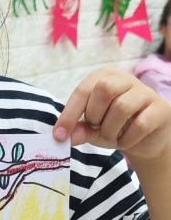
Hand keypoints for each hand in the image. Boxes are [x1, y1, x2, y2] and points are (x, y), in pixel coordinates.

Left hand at [53, 67, 170, 163]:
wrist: (146, 142)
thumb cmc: (117, 129)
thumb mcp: (94, 130)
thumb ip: (80, 130)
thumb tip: (65, 136)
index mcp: (106, 77)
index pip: (84, 89)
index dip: (70, 113)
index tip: (59, 135)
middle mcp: (126, 79)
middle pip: (103, 89)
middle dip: (95, 116)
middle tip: (97, 128)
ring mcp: (146, 92)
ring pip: (122, 107)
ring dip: (111, 130)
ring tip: (112, 136)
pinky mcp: (161, 108)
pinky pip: (141, 123)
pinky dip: (128, 138)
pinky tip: (126, 142)